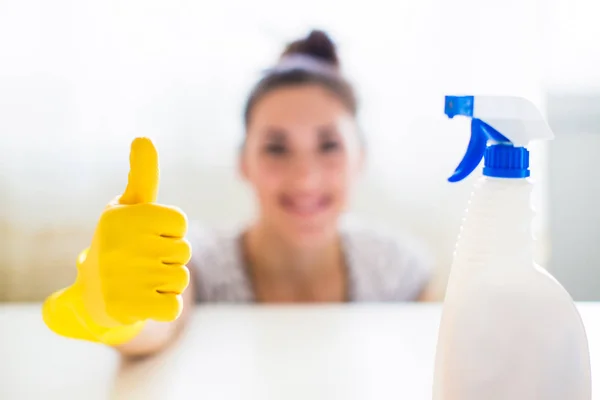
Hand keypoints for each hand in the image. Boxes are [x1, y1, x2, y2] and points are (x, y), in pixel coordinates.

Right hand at [76, 137, 191, 327]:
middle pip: (183, 251)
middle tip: (144, 262)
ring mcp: (123, 278)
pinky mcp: (128, 308)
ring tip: (143, 281)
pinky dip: (166, 306)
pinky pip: (173, 307)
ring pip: (181, 279)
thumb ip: (142, 176)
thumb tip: (143, 138)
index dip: (170, 231)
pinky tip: (145, 301)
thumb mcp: (128, 208)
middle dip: (171, 258)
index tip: (150, 236)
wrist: (93, 295)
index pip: (179, 222)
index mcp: (123, 218)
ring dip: (169, 283)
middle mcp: (119, 245)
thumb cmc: (119, 243)